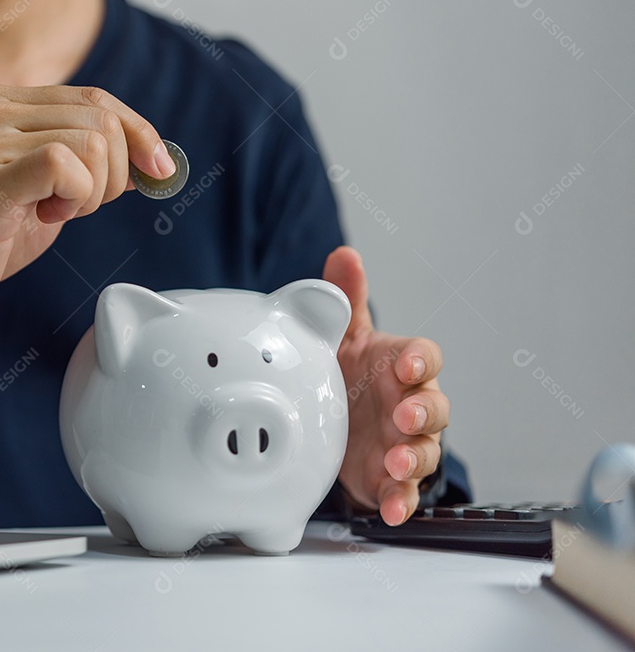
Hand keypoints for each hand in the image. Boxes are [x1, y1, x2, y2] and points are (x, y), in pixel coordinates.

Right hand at [0, 84, 174, 410]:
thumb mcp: (40, 189)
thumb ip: (81, 161)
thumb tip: (149, 155)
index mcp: (2, 102)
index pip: (95, 98)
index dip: (139, 132)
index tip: (159, 168)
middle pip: (101, 118)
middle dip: (115, 173)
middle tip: (79, 208)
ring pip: (93, 141)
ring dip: (93, 191)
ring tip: (53, 213)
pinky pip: (67, 165)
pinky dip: (75, 197)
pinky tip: (45, 215)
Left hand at [323, 246, 449, 525]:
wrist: (331, 420)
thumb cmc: (348, 373)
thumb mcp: (343, 337)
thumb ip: (345, 299)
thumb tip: (345, 255)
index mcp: (400, 366)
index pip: (424, 358)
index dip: (420, 360)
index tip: (407, 363)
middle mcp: (410, 405)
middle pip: (434, 408)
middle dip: (423, 413)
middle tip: (405, 416)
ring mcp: (404, 444)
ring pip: (424, 452)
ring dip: (415, 459)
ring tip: (398, 463)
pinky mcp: (390, 478)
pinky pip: (404, 492)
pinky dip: (401, 501)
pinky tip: (391, 510)